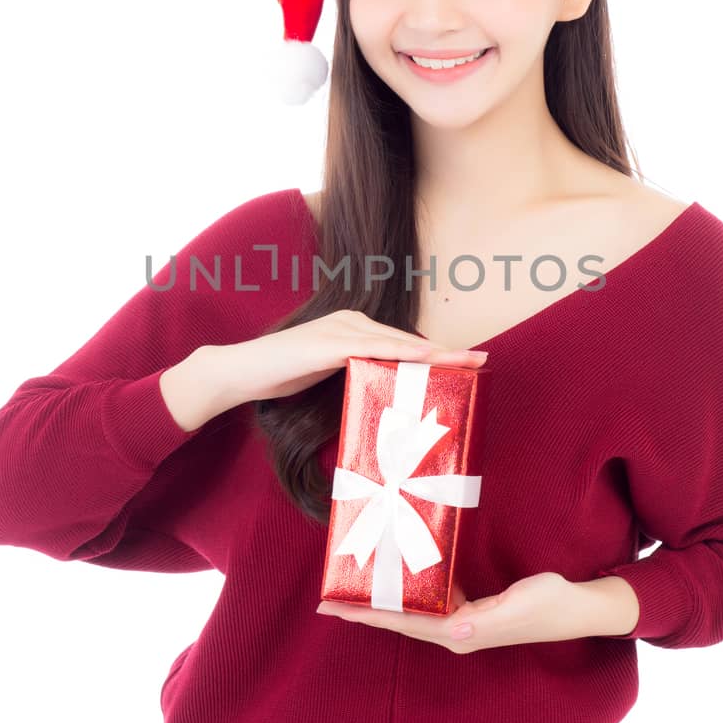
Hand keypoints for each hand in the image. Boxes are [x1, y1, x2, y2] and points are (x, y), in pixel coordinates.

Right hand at [163, 308, 487, 427]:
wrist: (239, 374)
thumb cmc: (282, 378)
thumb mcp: (329, 379)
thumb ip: (356, 379)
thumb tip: (385, 400)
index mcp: (353, 329)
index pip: (403, 343)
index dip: (437, 353)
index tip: (470, 362)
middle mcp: (350, 322)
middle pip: (408, 339)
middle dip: (446, 351)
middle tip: (482, 360)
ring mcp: (338, 330)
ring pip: (397, 341)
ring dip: (435, 353)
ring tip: (466, 362)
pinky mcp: (326, 344)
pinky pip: (372, 347)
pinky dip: (402, 352)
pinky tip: (426, 358)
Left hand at [315, 571, 586, 652]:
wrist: (577, 606)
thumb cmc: (550, 606)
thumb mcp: (518, 609)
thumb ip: (483, 621)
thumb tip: (450, 630)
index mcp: (461, 632)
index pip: (404, 623)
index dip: (368, 615)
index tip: (333, 608)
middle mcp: (455, 630)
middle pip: (400, 619)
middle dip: (364, 610)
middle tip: (326, 601)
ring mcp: (462, 621)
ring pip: (412, 610)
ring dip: (383, 601)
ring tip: (351, 590)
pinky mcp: (471, 609)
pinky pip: (430, 600)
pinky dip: (408, 591)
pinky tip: (395, 581)